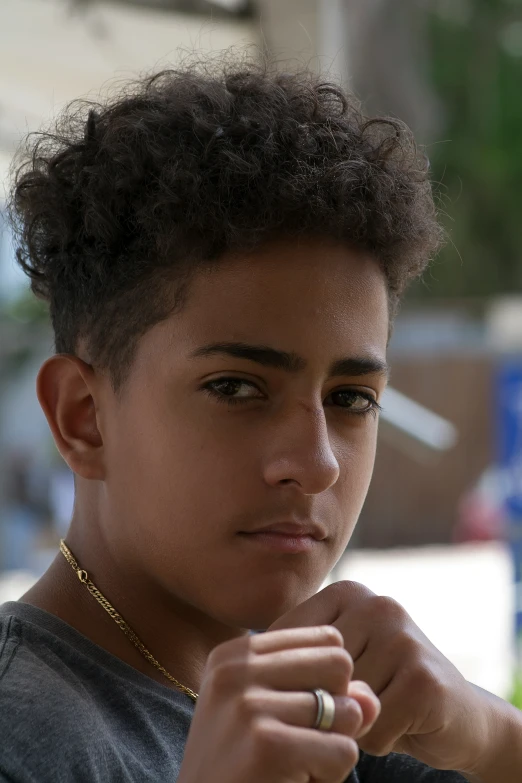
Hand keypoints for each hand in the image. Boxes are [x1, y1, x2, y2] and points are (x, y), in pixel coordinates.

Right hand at [177, 626, 379, 782]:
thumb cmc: (247, 768)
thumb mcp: (284, 719)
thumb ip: (332, 696)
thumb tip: (370, 700)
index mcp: (236, 653)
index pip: (326, 638)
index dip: (329, 682)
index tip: (293, 714)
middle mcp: (236, 669)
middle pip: (339, 663)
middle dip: (336, 709)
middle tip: (299, 743)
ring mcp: (248, 704)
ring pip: (346, 710)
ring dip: (332, 749)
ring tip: (293, 765)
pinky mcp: (266, 744)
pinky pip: (343, 751)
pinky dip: (331, 776)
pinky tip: (293, 782)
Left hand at [270, 581, 491, 775]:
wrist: (455, 716)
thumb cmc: (379, 689)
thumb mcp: (336, 665)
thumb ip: (301, 661)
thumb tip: (266, 669)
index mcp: (346, 592)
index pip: (286, 642)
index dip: (292, 681)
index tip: (313, 691)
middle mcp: (375, 603)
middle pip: (316, 675)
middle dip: (328, 705)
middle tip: (357, 704)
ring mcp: (403, 636)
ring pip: (343, 703)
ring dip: (354, 725)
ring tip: (381, 711)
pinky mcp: (424, 677)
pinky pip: (373, 728)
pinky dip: (380, 741)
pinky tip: (401, 725)